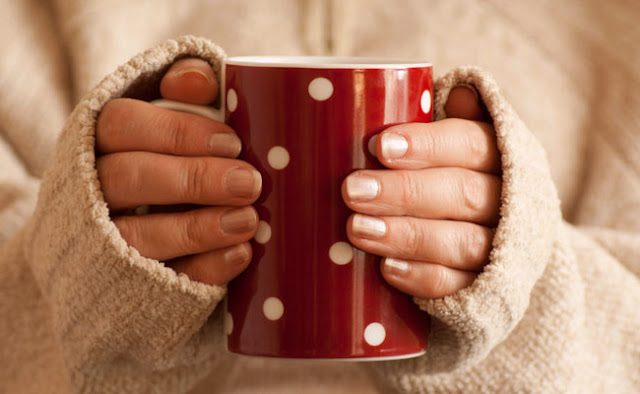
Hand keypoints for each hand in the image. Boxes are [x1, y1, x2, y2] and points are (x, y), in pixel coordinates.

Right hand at [96, 58, 261, 285]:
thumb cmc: (163, 162)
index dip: (178, 132)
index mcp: (99, 142)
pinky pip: (158, 282)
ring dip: (196, 228)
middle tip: (250, 183)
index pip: (122, 125)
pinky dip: (202, 268)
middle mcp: (91, 190)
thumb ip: (185, 92)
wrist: (121, 239)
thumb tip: (197, 79)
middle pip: (127, 177)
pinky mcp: (126, 284)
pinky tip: (239, 255)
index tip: (232, 143)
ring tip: (248, 221)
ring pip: (134, 236)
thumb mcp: (171, 121)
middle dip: (194, 179)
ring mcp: (103, 242)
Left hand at [342, 85, 500, 298]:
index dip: (428, 145)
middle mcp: (508, 202)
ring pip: (461, 243)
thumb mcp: (456, 146)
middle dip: (405, 192)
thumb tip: (450, 90)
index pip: (472, 144)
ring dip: (407, 236)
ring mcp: (502, 250)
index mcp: (500, 156)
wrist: (501, 241)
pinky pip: (459, 287)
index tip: (380, 145)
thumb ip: (446, 121)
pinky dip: (423, 278)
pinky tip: (387, 270)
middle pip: (464, 194)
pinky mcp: (488, 290)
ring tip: (358, 230)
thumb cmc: (456, 178)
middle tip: (352, 190)